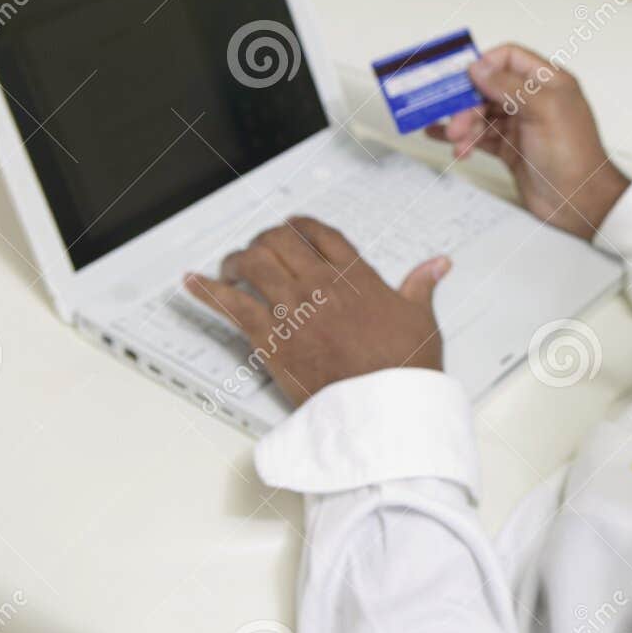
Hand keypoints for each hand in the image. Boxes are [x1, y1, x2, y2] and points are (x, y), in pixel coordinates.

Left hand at [183, 217, 450, 406]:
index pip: (321, 233)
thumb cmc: (404, 367)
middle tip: (261, 249)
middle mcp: (319, 284)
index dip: (302, 226)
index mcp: (355, 276)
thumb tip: (439, 264)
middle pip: (280, 240)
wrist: (384, 406)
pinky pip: (230, 303)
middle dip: (266, 240)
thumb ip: (422, 284)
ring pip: (252, 262)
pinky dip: (206, 290)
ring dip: (237, 259)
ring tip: (232, 266)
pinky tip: (192, 282)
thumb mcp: (421, 317)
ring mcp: (292, 309)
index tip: (294, 227)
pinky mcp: (270, 338)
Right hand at [426, 43, 628, 239]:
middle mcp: (534, 100)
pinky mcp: (511, 148)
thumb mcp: (544, 110)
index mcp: (549, 82)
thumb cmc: (573, 155)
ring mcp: (521, 125)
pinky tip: (448, 142)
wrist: (579, 201)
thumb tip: (479, 68)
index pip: (509, 58)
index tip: (461, 79)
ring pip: (482, 114)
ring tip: (458, 142)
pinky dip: (465, 139)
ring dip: (464, 125)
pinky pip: (481, 136)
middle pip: (489, 88)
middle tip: (455, 123)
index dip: (484, 64)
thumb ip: (510, 85)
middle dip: (467, 103)